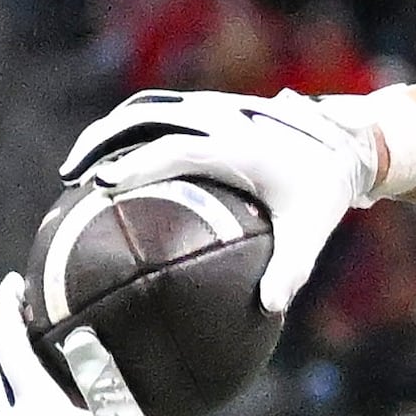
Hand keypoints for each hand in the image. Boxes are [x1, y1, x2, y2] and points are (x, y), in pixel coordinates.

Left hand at [0, 272, 185, 415]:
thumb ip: (100, 375)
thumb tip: (78, 335)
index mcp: (37, 414)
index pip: (10, 348)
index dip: (7, 310)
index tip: (13, 283)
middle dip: (5, 334)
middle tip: (21, 307)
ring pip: (6, 398)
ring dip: (14, 366)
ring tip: (36, 344)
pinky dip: (25, 395)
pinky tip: (50, 397)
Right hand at [58, 88, 377, 312]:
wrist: (345, 142)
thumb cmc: (320, 195)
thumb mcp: (310, 234)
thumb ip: (289, 270)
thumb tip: (268, 308)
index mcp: (240, 145)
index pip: (178, 149)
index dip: (138, 164)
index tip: (101, 185)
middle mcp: (221, 117)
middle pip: (146, 114)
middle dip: (102, 140)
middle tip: (70, 177)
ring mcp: (211, 107)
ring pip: (145, 107)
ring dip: (107, 131)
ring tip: (76, 169)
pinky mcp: (206, 108)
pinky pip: (157, 112)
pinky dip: (125, 131)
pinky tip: (106, 164)